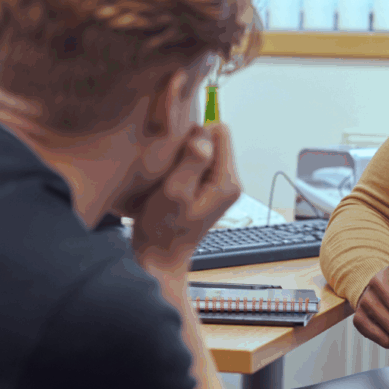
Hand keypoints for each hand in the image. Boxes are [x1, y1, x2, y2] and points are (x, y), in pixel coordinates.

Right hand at [131, 123, 240, 270]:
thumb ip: (192, 162)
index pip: (220, 131)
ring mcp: (218, 186)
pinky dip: (179, 167)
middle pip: (212, 139)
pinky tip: (169, 185)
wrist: (159, 257)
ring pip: (201, 150)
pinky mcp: (205, 189)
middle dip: (188, 148)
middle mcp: (229, 181)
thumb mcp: (174, 192)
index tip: (177, 157)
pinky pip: (193, 163)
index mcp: (228, 181)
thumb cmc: (163, 229)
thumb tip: (203, 134)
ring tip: (169, 180)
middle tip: (171, 173)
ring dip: (181, 159)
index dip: (195, 137)